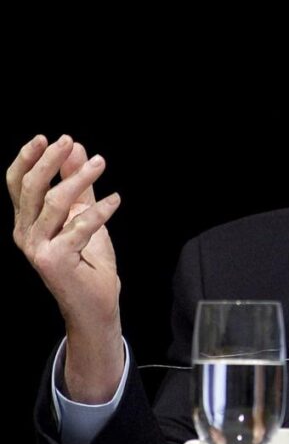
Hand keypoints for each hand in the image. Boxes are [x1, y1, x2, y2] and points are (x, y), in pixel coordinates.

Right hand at [7, 135, 123, 402]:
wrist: (95, 305)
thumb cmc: (89, 263)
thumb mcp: (84, 217)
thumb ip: (81, 187)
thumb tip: (78, 149)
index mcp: (26, 223)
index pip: (17, 185)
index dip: (27, 159)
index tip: (46, 138)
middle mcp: (25, 234)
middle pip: (31, 189)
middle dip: (49, 162)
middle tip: (70, 142)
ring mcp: (37, 249)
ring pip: (54, 204)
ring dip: (78, 180)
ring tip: (100, 164)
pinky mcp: (55, 261)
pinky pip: (79, 228)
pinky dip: (100, 212)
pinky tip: (116, 200)